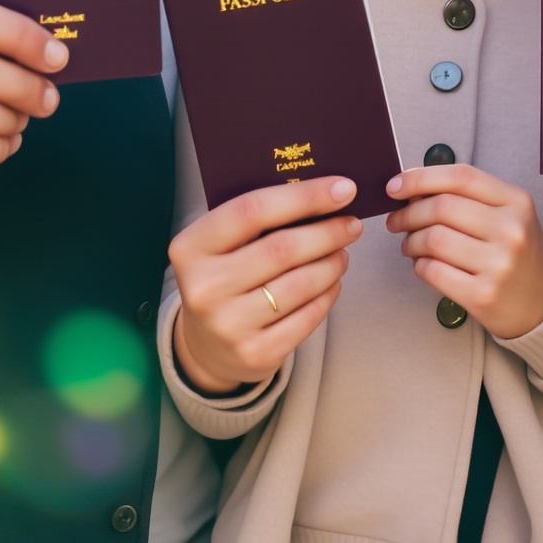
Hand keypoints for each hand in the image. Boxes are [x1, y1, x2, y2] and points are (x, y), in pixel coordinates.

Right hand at [170, 178, 361, 394]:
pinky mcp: (255, 354)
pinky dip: (327, 296)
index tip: (343, 188)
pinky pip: (306, 318)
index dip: (303, 196)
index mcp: (191, 248)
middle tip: (351, 224)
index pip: (252, 210)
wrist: (204, 346)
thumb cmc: (222, 278)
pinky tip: (332, 283)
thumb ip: (257, 220)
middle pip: (282, 249)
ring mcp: (229, 325)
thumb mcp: (220, 245)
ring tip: (342, 253)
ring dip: (331, 264)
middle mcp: (205, 287)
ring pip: (299, 285)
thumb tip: (324, 193)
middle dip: (327, 232)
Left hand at [385, 163, 542, 339]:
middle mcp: (511, 229)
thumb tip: (412, 189)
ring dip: (411, 241)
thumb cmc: (515, 251)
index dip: (420, 178)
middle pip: (441, 207)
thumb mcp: (506, 214)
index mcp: (516, 201)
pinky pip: (433, 271)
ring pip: (433, 239)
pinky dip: (419, 265)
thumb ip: (467, 196)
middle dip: (408, 212)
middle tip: (396, 220)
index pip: (460, 176)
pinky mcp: (483, 295)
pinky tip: (422, 264)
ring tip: (410, 245)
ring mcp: (499, 264)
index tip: (395, 187)